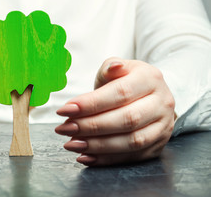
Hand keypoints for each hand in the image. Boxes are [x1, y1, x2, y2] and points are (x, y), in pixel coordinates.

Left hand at [55, 57, 174, 165]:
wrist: (149, 96)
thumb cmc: (126, 81)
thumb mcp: (117, 68)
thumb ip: (110, 68)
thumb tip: (113, 67)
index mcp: (150, 78)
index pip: (120, 93)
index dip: (91, 104)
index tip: (65, 110)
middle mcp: (162, 103)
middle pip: (126, 119)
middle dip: (90, 126)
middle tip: (65, 128)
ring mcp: (163, 127)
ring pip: (131, 141)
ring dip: (97, 146)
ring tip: (71, 144)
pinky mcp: (158, 146)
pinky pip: (132, 157)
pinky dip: (107, 159)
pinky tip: (85, 156)